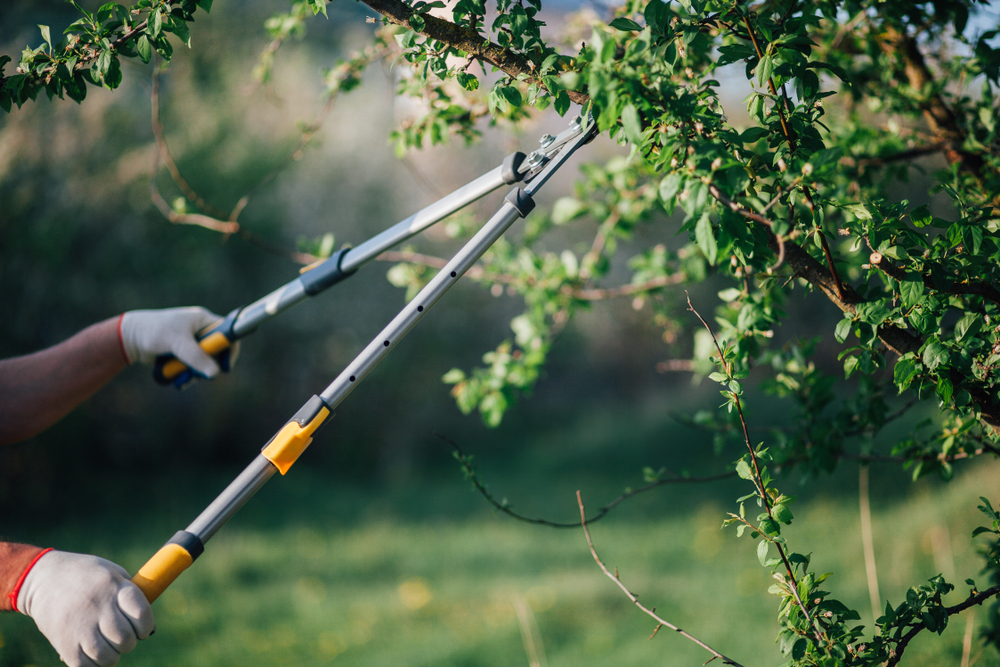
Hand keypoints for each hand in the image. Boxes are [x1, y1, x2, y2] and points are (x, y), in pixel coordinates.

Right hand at [16, 550, 154, 666]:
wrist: (44, 578)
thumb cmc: (88, 577)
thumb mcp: (113, 574)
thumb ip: (132, 597)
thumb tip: (149, 630)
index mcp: (113, 587)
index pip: (141, 613)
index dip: (145, 625)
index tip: (142, 629)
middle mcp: (98, 606)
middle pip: (125, 638)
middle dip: (128, 642)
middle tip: (121, 637)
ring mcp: (79, 625)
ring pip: (108, 656)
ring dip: (111, 655)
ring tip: (106, 644)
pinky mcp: (63, 642)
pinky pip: (86, 666)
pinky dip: (93, 664)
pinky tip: (91, 652)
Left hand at [119, 306, 230, 378]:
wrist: (130, 338)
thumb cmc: (154, 332)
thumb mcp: (177, 343)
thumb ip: (196, 357)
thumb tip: (215, 374)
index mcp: (203, 321)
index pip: (228, 333)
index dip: (230, 350)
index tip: (224, 366)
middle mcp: (200, 331)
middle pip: (217, 352)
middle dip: (208, 367)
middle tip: (197, 375)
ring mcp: (192, 343)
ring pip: (205, 363)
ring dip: (195, 374)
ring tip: (181, 379)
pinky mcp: (183, 354)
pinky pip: (193, 368)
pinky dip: (187, 375)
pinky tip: (178, 380)